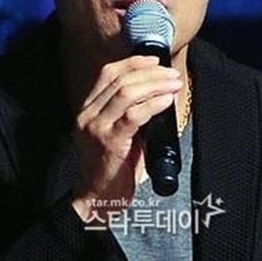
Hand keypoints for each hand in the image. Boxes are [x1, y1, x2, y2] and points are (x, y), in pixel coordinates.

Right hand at [71, 55, 181, 221]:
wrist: (95, 200)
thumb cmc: (110, 168)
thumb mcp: (115, 133)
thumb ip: (128, 114)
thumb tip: (156, 95)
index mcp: (88, 109)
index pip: (108, 73)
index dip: (133, 62)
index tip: (155, 60)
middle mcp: (88, 115)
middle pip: (120, 80)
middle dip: (151, 72)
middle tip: (172, 74)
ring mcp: (96, 128)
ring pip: (127, 93)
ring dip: (155, 84)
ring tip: (174, 84)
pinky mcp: (109, 143)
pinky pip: (134, 116)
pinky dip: (154, 104)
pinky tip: (167, 101)